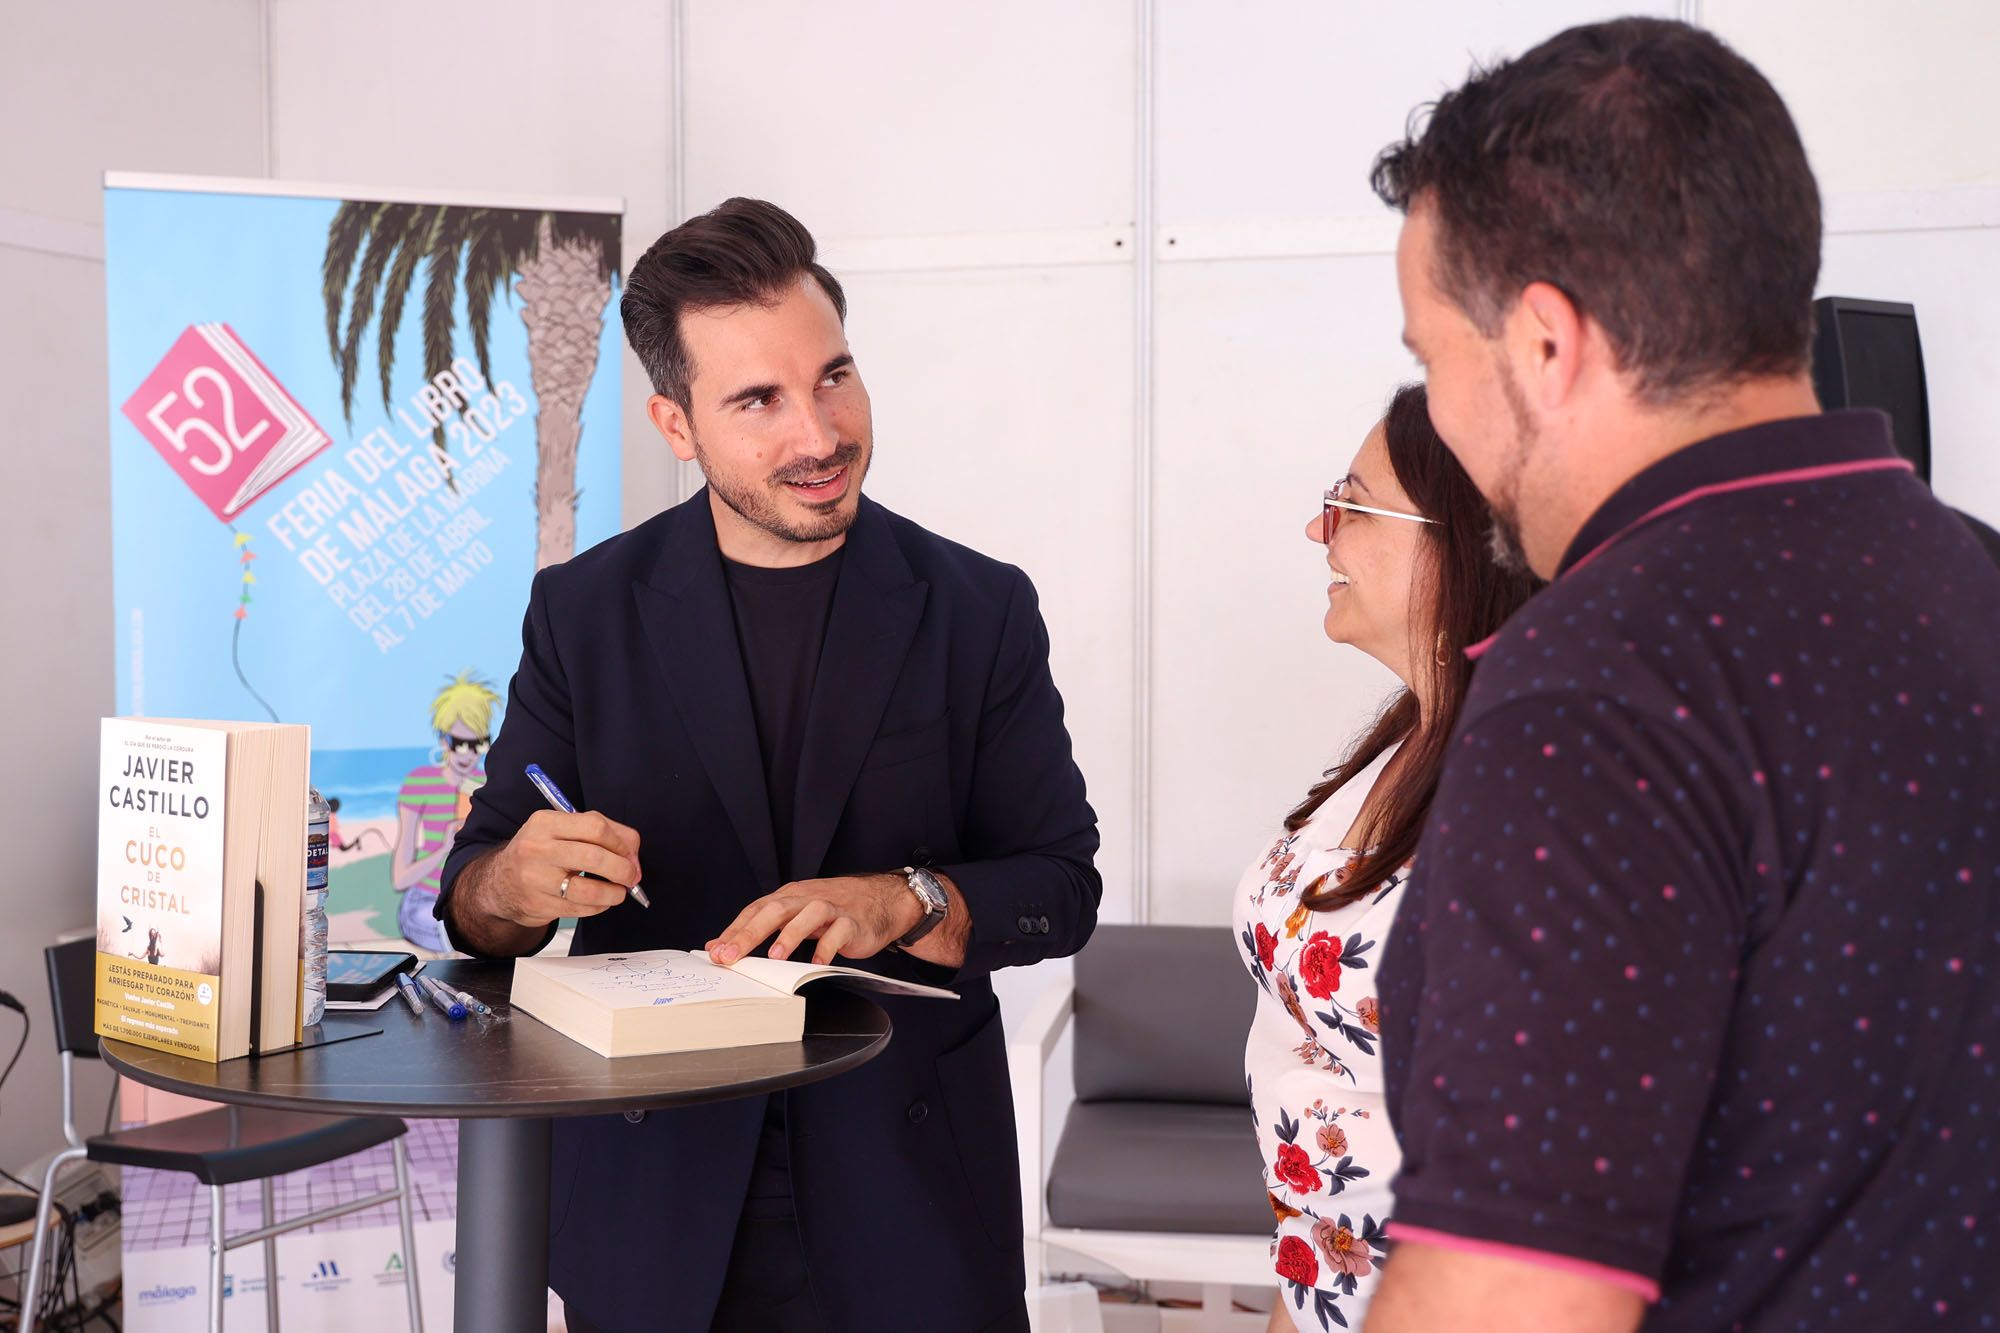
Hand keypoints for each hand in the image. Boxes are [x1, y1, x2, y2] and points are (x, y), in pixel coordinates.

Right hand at [476, 809, 642, 927]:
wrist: (501, 883)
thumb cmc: (542, 852)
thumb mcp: (562, 829)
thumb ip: (601, 831)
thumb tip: (633, 850)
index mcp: (546, 822)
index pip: (595, 827)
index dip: (620, 842)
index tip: (630, 853)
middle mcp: (537, 848)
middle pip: (594, 857)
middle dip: (623, 869)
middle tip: (631, 876)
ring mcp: (535, 879)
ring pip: (589, 890)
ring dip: (614, 893)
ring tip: (619, 892)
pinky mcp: (538, 905)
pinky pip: (579, 909)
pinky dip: (598, 907)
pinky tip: (601, 902)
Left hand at [706, 874, 921, 965]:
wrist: (880, 901)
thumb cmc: (832, 911)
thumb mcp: (793, 915)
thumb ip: (760, 927)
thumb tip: (720, 946)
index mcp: (789, 896)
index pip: (756, 910)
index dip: (735, 930)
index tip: (715, 952)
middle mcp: (806, 898)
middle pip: (775, 910)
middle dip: (750, 933)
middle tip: (730, 955)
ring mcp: (831, 908)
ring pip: (808, 915)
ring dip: (790, 935)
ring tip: (774, 956)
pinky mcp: (852, 922)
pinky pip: (839, 932)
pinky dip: (827, 947)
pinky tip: (816, 962)